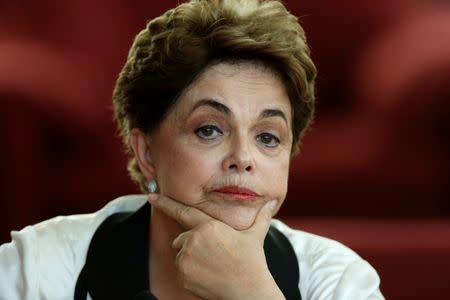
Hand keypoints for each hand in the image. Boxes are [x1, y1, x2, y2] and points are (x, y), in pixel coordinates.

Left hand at [148, 194, 285, 299]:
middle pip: (181, 238)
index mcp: (209, 226)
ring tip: (211, 266)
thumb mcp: (256, 236)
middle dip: (191, 244)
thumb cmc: (252, 262)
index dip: (165, 203)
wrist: (248, 291)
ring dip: (190, 258)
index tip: (151, 195)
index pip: (183, 211)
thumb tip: (273, 202)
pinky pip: (180, 270)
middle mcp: (194, 239)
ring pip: (180, 254)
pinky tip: (206, 276)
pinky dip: (189, 273)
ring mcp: (187, 258)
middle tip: (212, 254)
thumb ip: (261, 217)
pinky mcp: (183, 274)